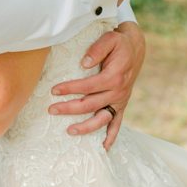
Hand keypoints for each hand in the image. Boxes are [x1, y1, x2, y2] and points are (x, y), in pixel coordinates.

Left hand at [47, 21, 145, 149]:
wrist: (135, 48)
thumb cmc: (119, 43)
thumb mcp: (110, 39)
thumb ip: (97, 49)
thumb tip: (84, 63)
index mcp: (114, 76)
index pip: (88, 86)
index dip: (70, 88)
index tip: (54, 90)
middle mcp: (118, 91)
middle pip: (91, 104)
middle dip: (70, 108)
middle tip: (51, 109)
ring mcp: (120, 100)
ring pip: (102, 118)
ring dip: (87, 127)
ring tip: (70, 131)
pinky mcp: (121, 105)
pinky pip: (117, 123)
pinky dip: (111, 136)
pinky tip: (103, 148)